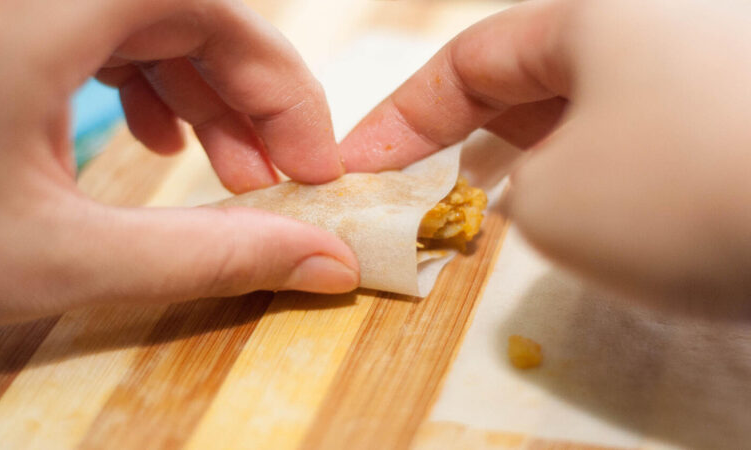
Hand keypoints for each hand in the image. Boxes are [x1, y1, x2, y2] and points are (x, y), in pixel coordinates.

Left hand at [0, 0, 357, 336]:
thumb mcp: (61, 258)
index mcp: (33, 8)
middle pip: (184, 8)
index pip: (211, 4)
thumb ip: (210, 258)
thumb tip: (325, 260)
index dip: (280, 84)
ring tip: (226, 173)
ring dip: (202, 91)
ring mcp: (5, 5)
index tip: (311, 165)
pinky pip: (98, 26)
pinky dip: (146, 81)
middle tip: (272, 180)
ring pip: (146, 16)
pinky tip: (155, 142)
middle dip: (246, 94)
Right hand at [340, 0, 750, 309]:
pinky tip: (588, 226)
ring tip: (492, 223)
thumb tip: (536, 190)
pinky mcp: (734, 123)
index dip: (400, 121)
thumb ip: (511, 193)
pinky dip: (598, 183)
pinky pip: (641, 143)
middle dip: (464, 147)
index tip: (354, 170)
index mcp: (598, 13)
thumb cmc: (687, 191)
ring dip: (532, 171)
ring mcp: (701, 72)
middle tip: (421, 205)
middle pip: (527, 84)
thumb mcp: (553, 203)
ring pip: (586, 118)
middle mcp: (655, 27)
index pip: (468, 62)